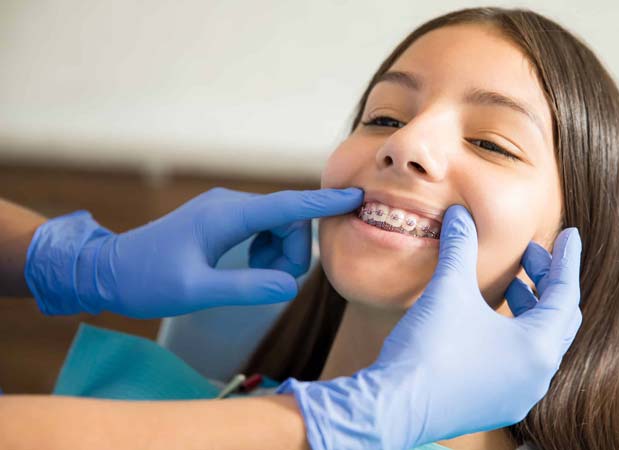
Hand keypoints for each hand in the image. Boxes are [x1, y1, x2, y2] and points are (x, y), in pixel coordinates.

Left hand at [25, 187, 362, 317]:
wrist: (106, 271)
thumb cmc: (146, 281)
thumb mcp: (196, 291)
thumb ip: (246, 287)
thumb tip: (290, 286)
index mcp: (226, 216)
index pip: (286, 206)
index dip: (323, 204)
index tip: (356, 196)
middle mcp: (230, 205)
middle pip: (288, 220)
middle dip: (293, 252)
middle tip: (274, 284)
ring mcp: (226, 210)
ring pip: (277, 225)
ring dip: (280, 253)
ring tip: (257, 278)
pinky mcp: (222, 220)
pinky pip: (262, 229)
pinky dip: (267, 249)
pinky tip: (249, 267)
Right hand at [277, 205, 582, 448]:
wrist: (394, 406)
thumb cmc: (428, 350)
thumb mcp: (449, 288)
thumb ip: (461, 247)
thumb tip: (460, 214)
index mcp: (538, 347)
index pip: (566, 293)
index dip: (566, 259)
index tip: (569, 234)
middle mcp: (537, 376)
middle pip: (558, 320)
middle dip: (547, 283)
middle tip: (530, 256)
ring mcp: (518, 396)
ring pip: (539, 345)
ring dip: (530, 311)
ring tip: (510, 285)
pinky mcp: (496, 406)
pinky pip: (520, 365)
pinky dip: (515, 337)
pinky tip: (489, 322)